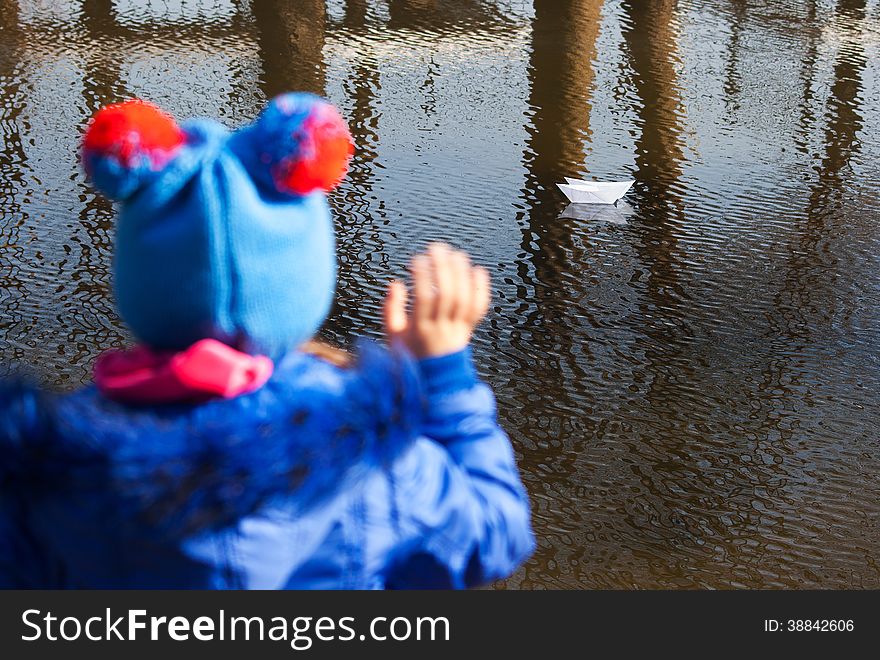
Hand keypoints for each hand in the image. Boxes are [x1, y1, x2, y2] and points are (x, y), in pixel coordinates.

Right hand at [383, 243, 490, 358]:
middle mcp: (441, 330)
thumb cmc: (409, 355)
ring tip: (456, 254)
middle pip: (447, 295)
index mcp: (419, 331)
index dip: (422, 276)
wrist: (434, 380)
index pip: (423, 299)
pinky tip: (478, 271)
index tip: (417, 258)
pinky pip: (479, 309)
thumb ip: (390, 309)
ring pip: (464, 299)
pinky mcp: (469, 330)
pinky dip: (481, 289)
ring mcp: (457, 330)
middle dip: (443, 268)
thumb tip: (396, 283)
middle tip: (437, 248)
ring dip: (461, 274)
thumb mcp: (392, 336)